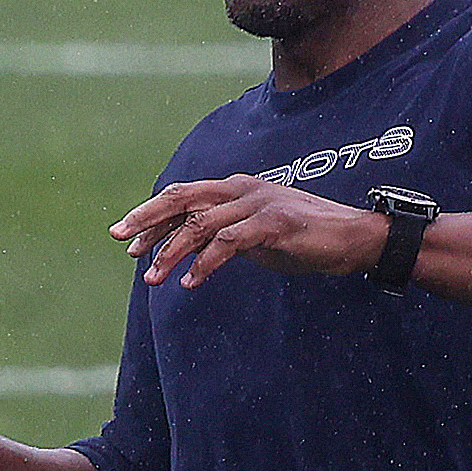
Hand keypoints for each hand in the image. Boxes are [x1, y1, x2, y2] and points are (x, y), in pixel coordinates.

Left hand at [112, 175, 381, 288]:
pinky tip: (189, 282)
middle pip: (182, 198)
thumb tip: (187, 249)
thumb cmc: (302, 238)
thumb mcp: (253, 235)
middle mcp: (242, 189)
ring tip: (153, 278)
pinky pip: (228, 243)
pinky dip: (204, 264)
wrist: (351, 237)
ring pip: (200, 223)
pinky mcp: (273, 224)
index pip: (183, 196)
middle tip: (120, 239)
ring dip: (171, 252)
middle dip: (147, 218)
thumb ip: (222, 235)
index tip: (125, 238)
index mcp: (235, 188)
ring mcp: (258, 204)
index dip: (151, 216)